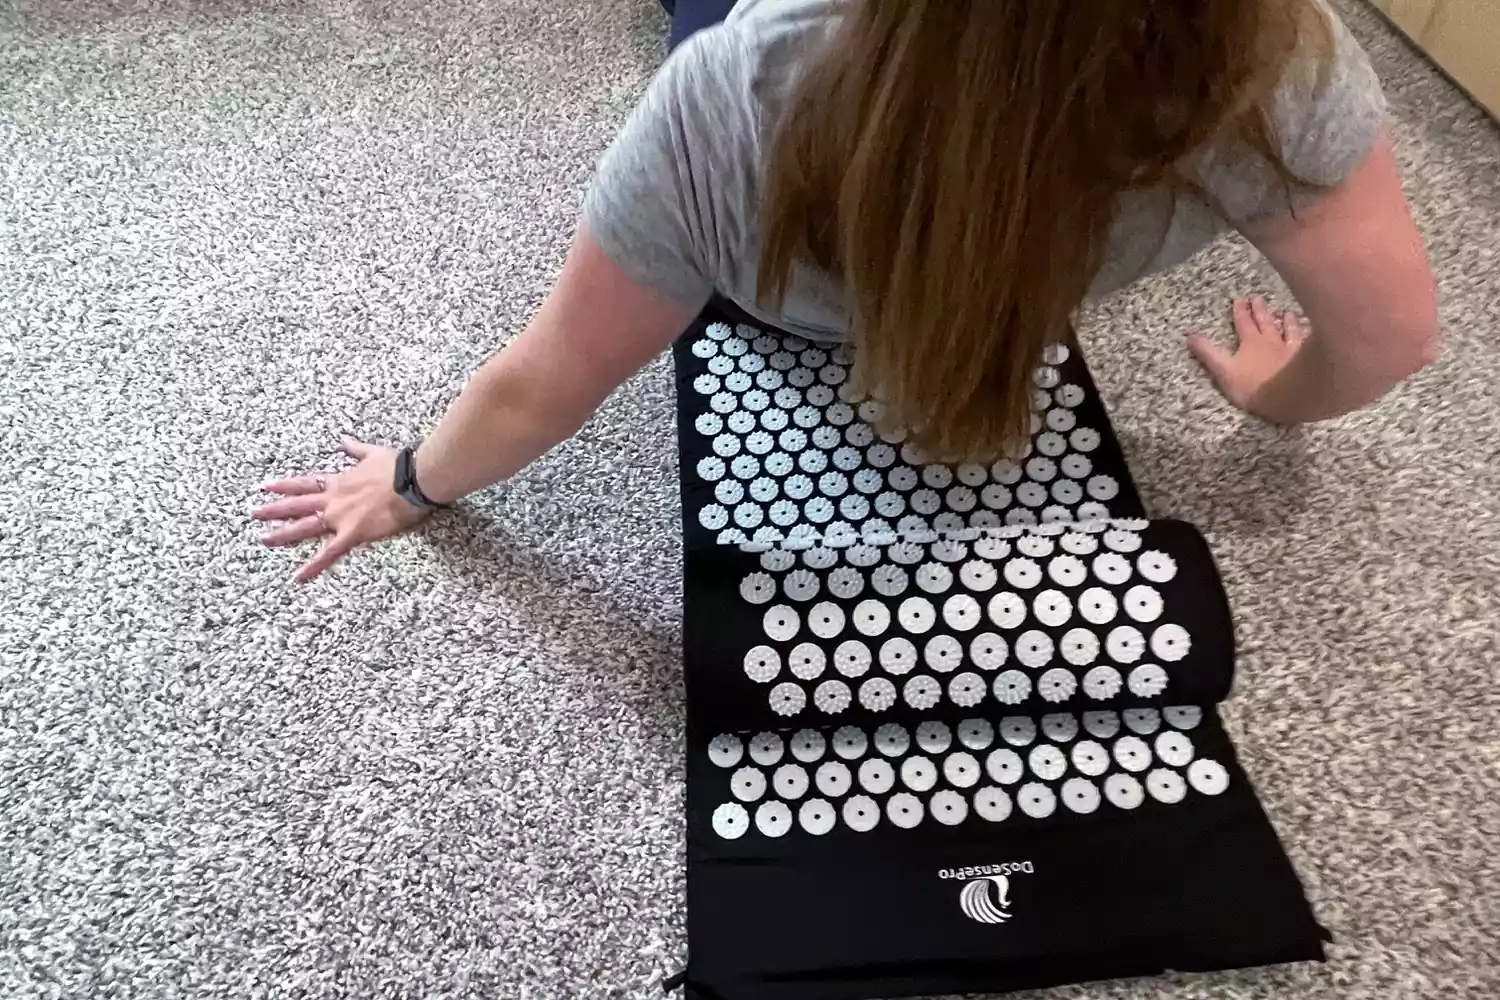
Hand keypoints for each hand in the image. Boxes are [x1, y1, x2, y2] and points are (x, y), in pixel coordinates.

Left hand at [254, 436, 432, 582]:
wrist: (412, 480)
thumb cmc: (398, 467)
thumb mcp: (373, 453)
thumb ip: (356, 449)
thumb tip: (344, 439)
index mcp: (340, 482)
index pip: (306, 484)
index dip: (285, 485)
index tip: (267, 486)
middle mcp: (334, 500)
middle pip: (297, 505)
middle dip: (274, 509)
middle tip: (254, 513)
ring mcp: (340, 517)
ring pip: (304, 527)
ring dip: (282, 534)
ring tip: (263, 539)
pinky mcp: (352, 533)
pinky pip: (329, 553)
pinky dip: (313, 566)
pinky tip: (298, 578)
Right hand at [1187, 297, 1307, 421]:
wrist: (1294, 393)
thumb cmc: (1255, 385)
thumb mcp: (1224, 371)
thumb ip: (1208, 354)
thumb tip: (1189, 336)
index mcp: (1250, 343)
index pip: (1243, 323)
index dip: (1240, 312)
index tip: (1239, 300)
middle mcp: (1271, 340)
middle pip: (1264, 322)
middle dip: (1260, 310)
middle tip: (1258, 298)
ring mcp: (1291, 348)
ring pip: (1287, 330)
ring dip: (1285, 321)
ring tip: (1285, 313)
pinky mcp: (1307, 357)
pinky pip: (1305, 342)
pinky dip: (1305, 334)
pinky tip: (1308, 331)